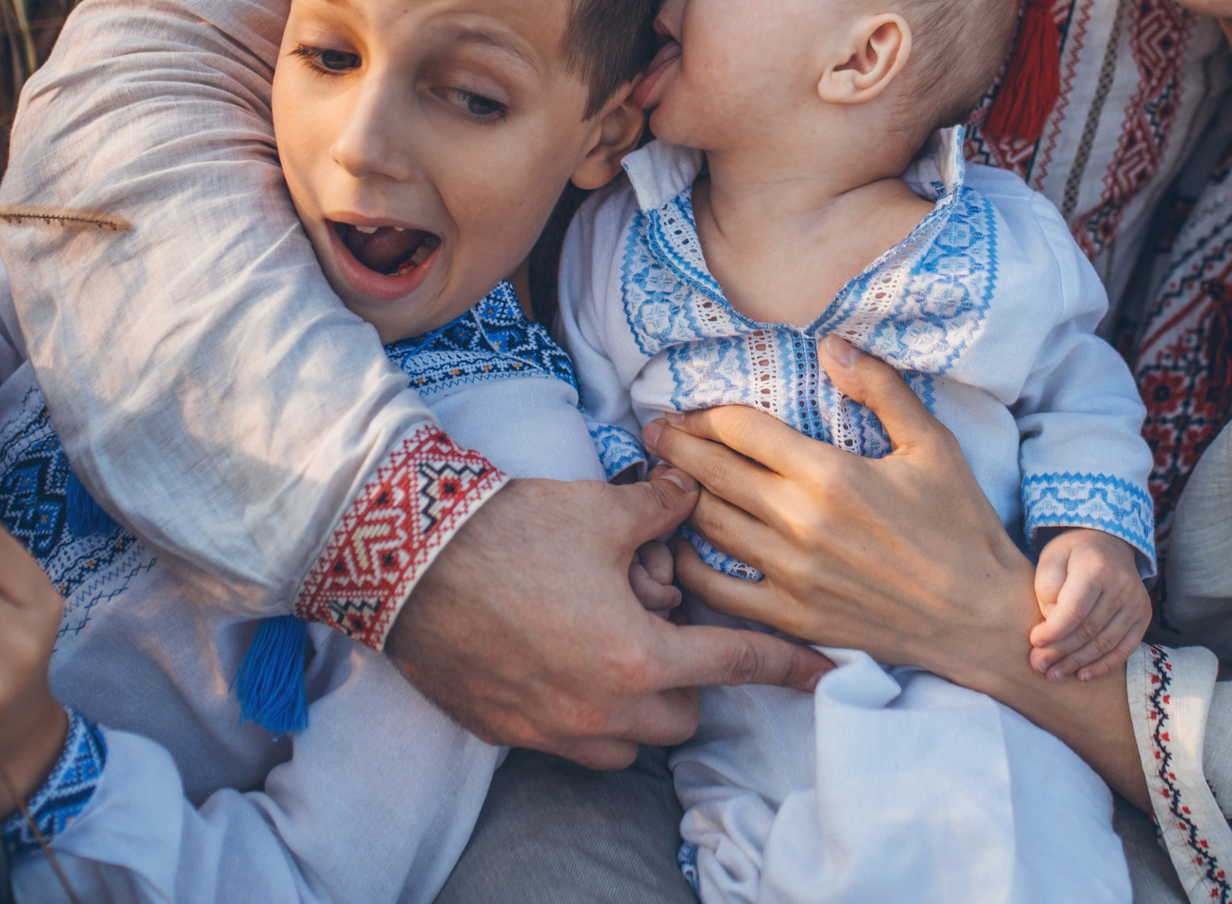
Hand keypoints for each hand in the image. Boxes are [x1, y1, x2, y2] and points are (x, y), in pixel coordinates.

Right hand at [383, 471, 829, 767]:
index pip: (733, 665)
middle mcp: (600, 711)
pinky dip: (584, 714)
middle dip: (688, 678)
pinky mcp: (507, 733)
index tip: (824, 673)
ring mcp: (551, 730)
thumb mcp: (600, 511)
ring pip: (628, 742)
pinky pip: (570, 742)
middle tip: (664, 624)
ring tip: (614, 646)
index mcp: (637, 658)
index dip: (784, 666)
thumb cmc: (508, 533)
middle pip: (682, 718)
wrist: (406, 562)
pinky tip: (564, 659)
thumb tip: (691, 488)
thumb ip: (661, 509)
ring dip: (638, 706)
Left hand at [648, 337, 1041, 683]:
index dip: (704, 415)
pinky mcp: (792, 617)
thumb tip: (832, 343)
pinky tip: (677, 549)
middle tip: (651, 435)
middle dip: (675, 449)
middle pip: (714, 474)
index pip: (742, 431)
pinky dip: (689, 568)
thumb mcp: (933, 444)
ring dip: (679, 499)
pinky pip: (720, 592)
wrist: (979, 616)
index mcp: (830, 474)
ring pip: (710, 527)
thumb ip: (880, 388)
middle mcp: (801, 523)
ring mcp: (792, 574)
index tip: (682, 410)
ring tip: (661, 480)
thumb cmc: (961, 526)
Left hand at [1029, 529, 1149, 680]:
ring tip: (1054, 674)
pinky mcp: (1143, 616)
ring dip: (1078, 663)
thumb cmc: (1073, 554)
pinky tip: (1083, 675)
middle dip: (1061, 652)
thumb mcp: (1052, 559)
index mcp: (1096, 568)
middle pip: (1088, 630)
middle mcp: (1122, 586)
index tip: (1034, 641)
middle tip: (1039, 665)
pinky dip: (1104, 665)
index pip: (1074, 610)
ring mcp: (1136, 603)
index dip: (1053, 631)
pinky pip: (1125, 648)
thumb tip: (1051, 623)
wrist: (1110, 543)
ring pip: (1105, 643)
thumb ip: (1047, 589)